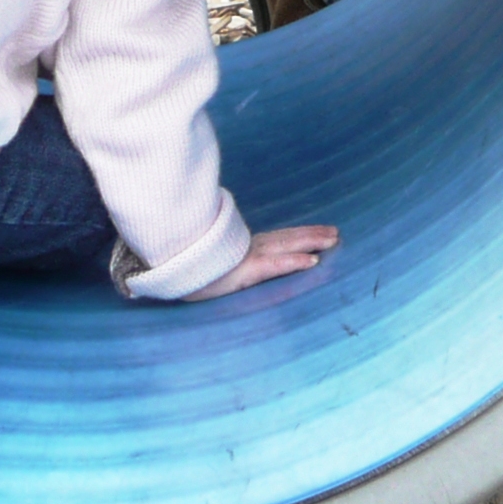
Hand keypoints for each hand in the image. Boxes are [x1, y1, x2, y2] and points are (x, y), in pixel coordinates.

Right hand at [183, 224, 339, 300]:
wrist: (167, 267)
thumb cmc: (184, 268)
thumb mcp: (209, 265)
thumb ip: (223, 261)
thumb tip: (228, 263)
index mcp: (242, 248)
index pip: (275, 239)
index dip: (297, 235)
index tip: (317, 232)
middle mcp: (248, 248)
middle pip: (286, 238)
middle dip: (311, 234)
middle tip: (335, 232)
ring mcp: (248, 257)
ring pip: (286, 246)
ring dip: (310, 242)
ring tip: (332, 240)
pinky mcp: (245, 270)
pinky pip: (275, 265)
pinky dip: (294, 262)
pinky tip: (312, 261)